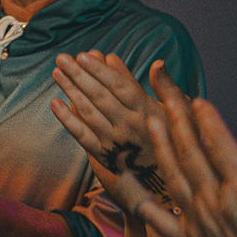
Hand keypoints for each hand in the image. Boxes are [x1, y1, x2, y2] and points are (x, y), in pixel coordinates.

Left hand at [50, 52, 171, 215]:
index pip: (121, 87)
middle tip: (62, 58)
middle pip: (100, 97)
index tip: (85, 55)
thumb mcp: (182, 113)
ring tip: (57, 73)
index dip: (102, 71)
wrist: (173, 182)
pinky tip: (54, 104)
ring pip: (88, 113)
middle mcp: (129, 126)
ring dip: (71, 92)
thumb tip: (158, 63)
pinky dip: (67, 120)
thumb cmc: (180, 140)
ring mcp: (114, 141)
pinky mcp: (104, 155)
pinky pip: (82, 136)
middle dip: (79, 76)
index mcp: (148, 112)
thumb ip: (168, 88)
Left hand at [145, 69, 236, 236]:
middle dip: (178, 120)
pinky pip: (153, 214)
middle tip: (165, 95)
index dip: (208, 121)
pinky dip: (136, 194)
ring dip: (159, 145)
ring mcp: (195, 222)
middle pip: (192, 153)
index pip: (222, 147)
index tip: (198, 100)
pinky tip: (121, 177)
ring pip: (171, 175)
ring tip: (148, 119)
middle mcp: (216, 203)